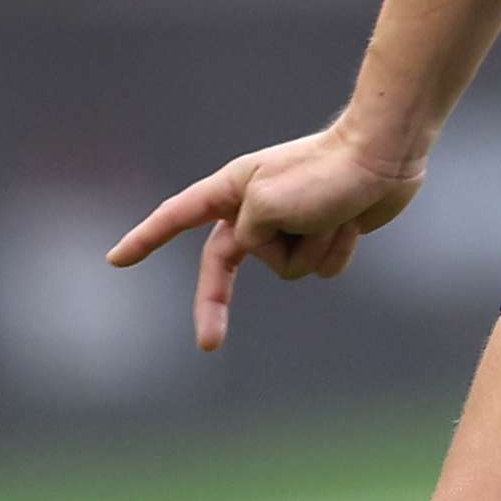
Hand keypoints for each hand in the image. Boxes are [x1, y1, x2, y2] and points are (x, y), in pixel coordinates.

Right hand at [106, 123, 428, 350]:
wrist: (383, 155)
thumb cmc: (324, 172)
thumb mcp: (268, 204)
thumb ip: (248, 235)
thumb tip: (258, 250)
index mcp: (234, 190)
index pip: (177, 217)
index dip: (145, 239)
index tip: (116, 260)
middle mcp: (257, 208)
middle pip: (223, 266)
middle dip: (214, 304)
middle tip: (207, 345)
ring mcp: (291, 223)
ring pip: (285, 269)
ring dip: (310, 250)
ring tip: (330, 215)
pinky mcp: (323, 234)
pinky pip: (320, 268)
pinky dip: (335, 251)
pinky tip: (351, 223)